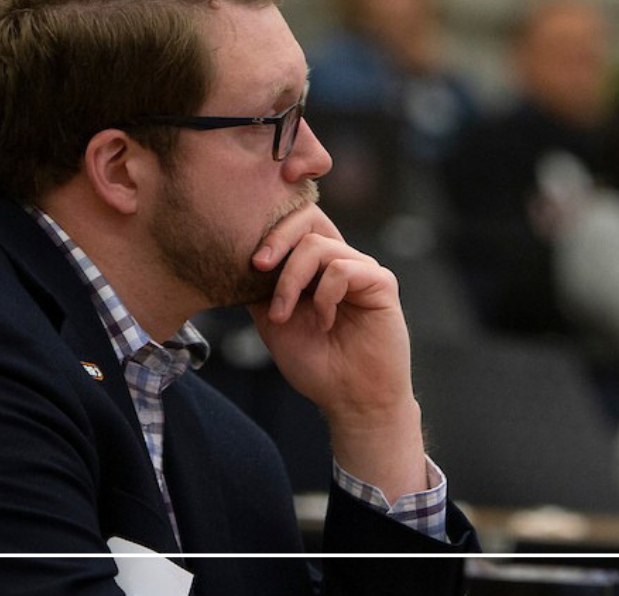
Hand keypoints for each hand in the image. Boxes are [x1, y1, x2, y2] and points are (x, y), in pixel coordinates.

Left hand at [247, 204, 426, 501]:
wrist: (350, 401)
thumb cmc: (316, 365)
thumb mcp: (272, 321)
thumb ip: (261, 288)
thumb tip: (237, 256)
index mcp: (316, 267)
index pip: (295, 224)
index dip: (270, 230)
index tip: (249, 262)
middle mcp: (341, 261)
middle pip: (309, 218)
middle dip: (277, 239)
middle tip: (258, 266)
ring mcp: (362, 270)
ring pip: (318, 246)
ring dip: (292, 282)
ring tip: (286, 316)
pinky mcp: (381, 283)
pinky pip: (343, 269)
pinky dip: (324, 297)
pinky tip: (325, 323)